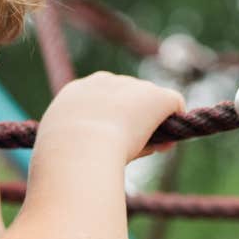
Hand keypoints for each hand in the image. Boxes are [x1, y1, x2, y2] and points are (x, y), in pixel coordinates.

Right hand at [36, 71, 185, 163]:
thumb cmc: (64, 156)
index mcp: (77, 91)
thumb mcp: (63, 147)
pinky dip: (174, 119)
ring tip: (142, 150)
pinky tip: (167, 143)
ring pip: (150, 102)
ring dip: (151, 123)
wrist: (79, 147)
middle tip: (130, 148)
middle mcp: (104, 82)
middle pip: (127, 98)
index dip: (108, 118)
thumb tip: (111, 146)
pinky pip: (173, 103)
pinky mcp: (157, 96)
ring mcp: (132, 86)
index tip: (108, 138)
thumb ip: (84, 142)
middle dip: (131, 118)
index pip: (99, 99)